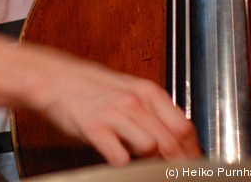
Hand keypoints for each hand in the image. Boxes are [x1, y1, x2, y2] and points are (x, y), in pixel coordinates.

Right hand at [31, 48, 200, 166]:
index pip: (184, 127)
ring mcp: (114, 114)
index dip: (193, 153)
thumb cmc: (94, 87)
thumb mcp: (130, 91)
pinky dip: (125, 167)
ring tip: (149, 170)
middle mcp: (134, 101)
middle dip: (178, 166)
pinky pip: (120, 157)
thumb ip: (154, 112)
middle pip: (171, 142)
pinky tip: (123, 164)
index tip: (193, 167)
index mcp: (148, 91)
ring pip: (151, 147)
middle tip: (176, 176)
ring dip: (153, 165)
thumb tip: (180, 138)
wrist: (57, 79)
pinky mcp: (94, 128)